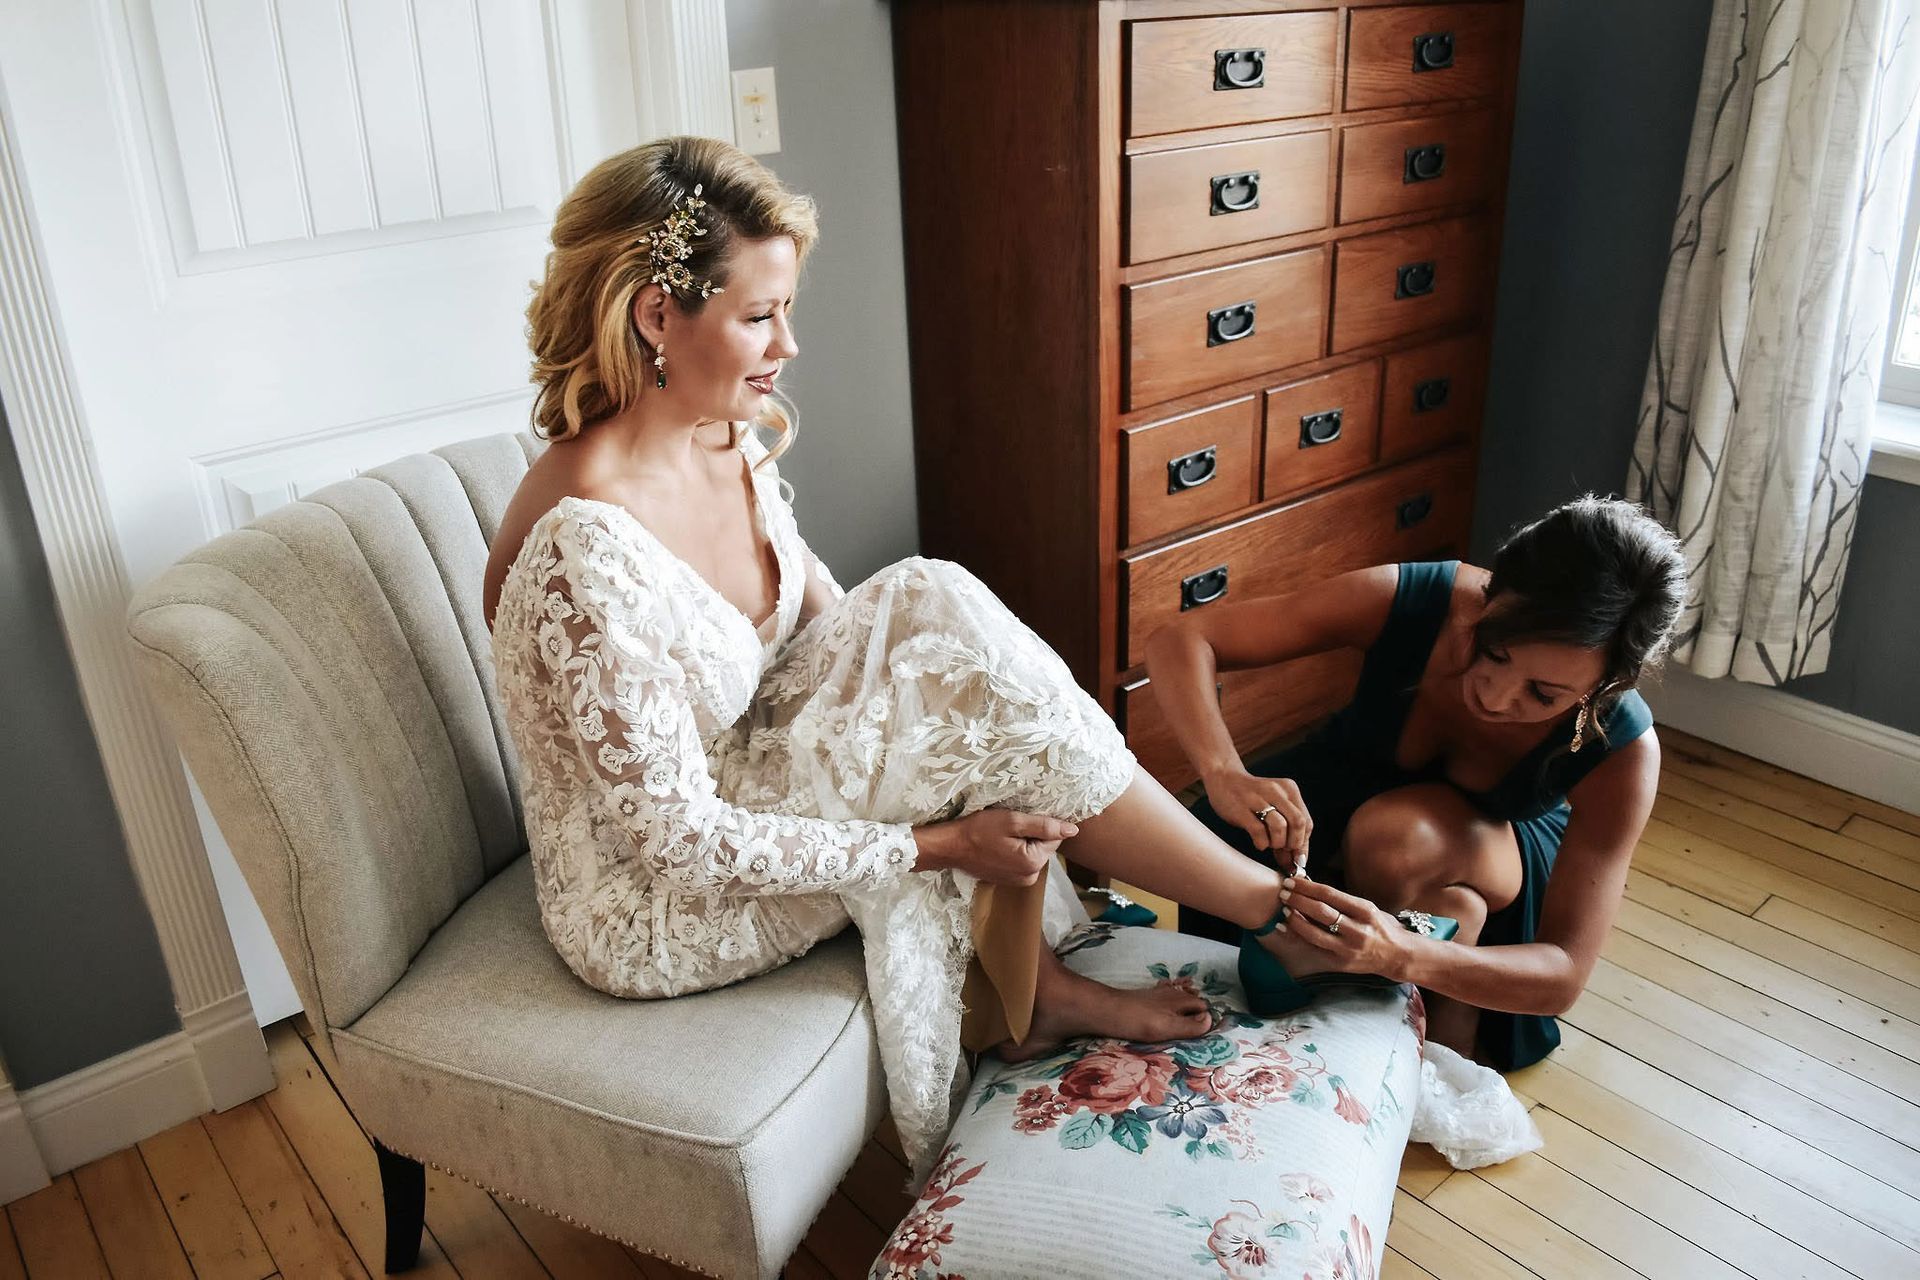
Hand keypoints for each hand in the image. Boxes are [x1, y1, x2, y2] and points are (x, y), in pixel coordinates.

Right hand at [912, 809, 1077, 885]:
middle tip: (1009, 826)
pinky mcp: (1009, 880)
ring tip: (1002, 835)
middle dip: (1032, 834)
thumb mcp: (1013, 822)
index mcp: (1034, 862)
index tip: (1020, 818)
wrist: (951, 847)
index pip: (1055, 837)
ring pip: (1033, 853)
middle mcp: (1030, 876)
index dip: (1039, 824)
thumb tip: (1073, 830)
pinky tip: (998, 844)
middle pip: (1044, 847)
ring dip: (1023, 842)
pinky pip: (1022, 861)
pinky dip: (1015, 851)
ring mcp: (1019, 881)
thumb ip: (1044, 826)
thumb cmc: (979, 830)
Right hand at [1202, 767, 1311, 869]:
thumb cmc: (1252, 798)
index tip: (1297, 859)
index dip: (1303, 844)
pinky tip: (1259, 843)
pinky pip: (1258, 831)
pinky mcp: (1241, 809)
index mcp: (1289, 789)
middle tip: (1283, 850)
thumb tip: (1297, 860)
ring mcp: (1257, 799)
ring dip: (1278, 843)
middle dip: (1294, 844)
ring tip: (1270, 844)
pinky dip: (1262, 843)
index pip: (1306, 822)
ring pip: (1280, 826)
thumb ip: (1287, 829)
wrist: (1223, 778)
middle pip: (1298, 823)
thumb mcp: (1274, 806)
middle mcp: (1276, 791)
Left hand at [1279, 878, 1411, 978]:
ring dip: (1294, 918)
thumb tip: (1312, 889)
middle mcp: (1357, 930)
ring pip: (1314, 932)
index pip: (1330, 895)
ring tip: (1284, 908)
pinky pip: (1314, 948)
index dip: (1307, 886)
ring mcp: (1348, 948)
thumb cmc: (1381, 927)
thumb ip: (1343, 901)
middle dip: (1297, 900)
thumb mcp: (1368, 908)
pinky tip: (1286, 928)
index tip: (1292, 880)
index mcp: (1365, 911)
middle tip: (1283, 891)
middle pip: (1320, 911)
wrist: (1397, 955)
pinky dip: (1298, 937)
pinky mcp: (1341, 963)